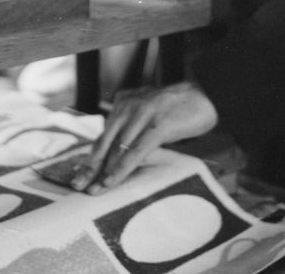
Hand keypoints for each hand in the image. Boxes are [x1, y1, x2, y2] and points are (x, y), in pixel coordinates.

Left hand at [71, 81, 217, 194]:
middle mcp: (129, 106)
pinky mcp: (157, 125)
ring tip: (94, 190)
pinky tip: (113, 180)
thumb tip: (117, 154)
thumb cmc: (179, 109)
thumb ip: (132, 126)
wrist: (208, 94)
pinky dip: (122, 168)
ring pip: (118, 149)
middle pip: (104, 142)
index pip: (103, 135)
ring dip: (104, 172)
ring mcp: (142, 114)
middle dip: (90, 167)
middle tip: (77, 186)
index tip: (79, 176)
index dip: (90, 158)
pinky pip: (136, 151)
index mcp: (124, 102)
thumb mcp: (148, 112)